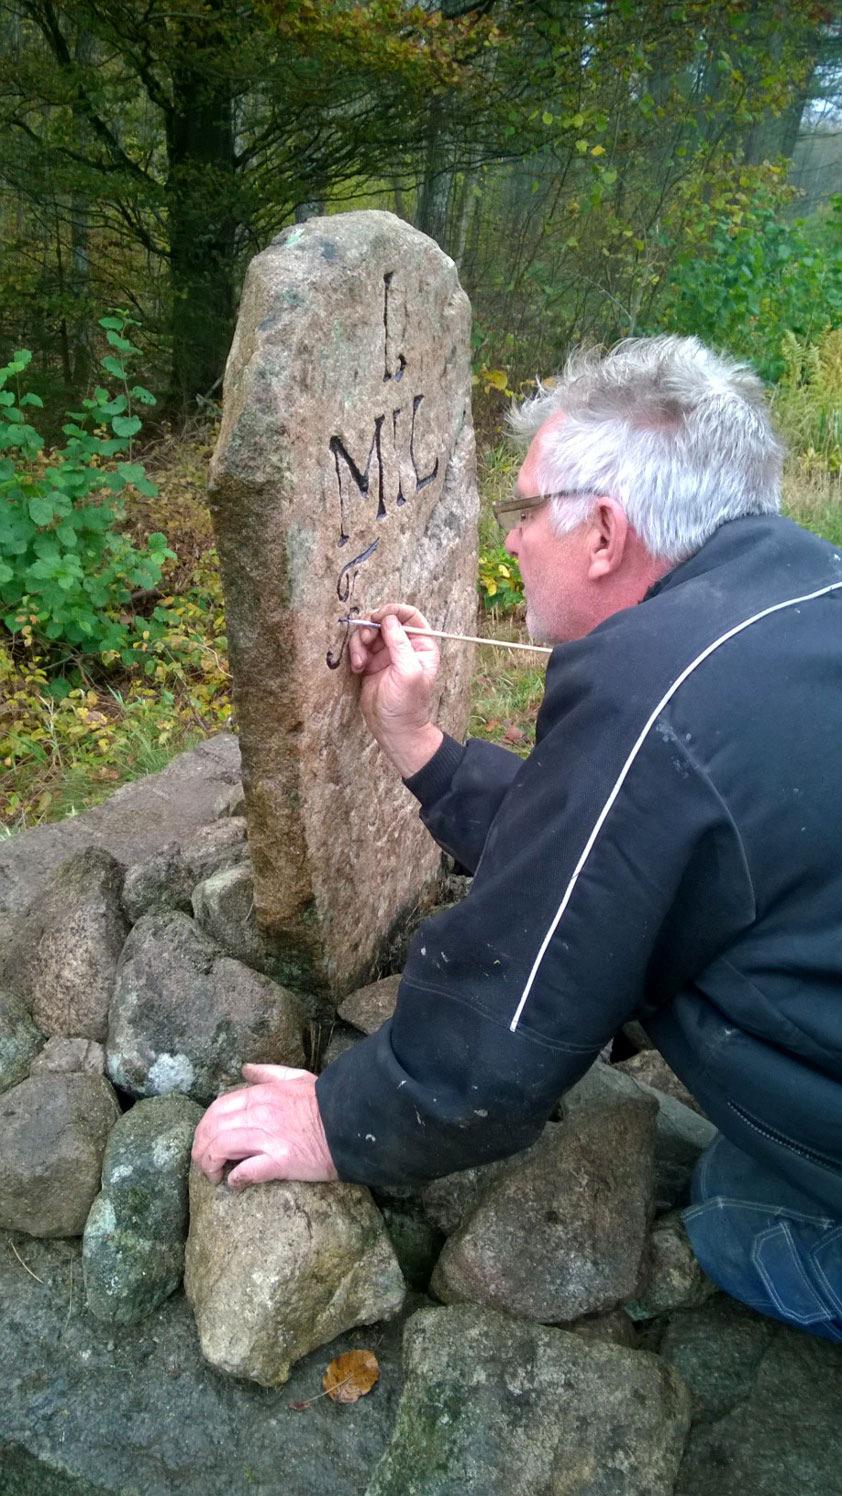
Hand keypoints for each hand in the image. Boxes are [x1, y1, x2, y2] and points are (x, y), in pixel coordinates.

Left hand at [190, 1063, 338, 1187]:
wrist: (352, 1124)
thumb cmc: (325, 1102)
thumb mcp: (296, 1078)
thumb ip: (268, 1073)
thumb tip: (245, 1069)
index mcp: (261, 1095)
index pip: (217, 1109)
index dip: (204, 1128)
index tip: (205, 1141)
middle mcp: (260, 1114)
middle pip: (213, 1129)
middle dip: (200, 1149)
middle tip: (203, 1164)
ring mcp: (269, 1138)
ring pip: (221, 1148)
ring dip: (210, 1165)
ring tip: (213, 1176)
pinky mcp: (280, 1161)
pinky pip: (247, 1171)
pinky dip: (235, 1179)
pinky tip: (234, 1183)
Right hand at [348, 603, 442, 776]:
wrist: (393, 728)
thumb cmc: (407, 703)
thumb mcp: (407, 671)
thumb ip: (399, 643)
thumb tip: (388, 619)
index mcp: (421, 645)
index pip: (409, 615)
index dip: (393, 611)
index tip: (379, 617)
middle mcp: (404, 646)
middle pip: (384, 621)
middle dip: (371, 628)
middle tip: (366, 640)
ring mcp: (387, 654)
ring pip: (369, 633)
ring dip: (360, 643)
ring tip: (360, 661)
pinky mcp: (371, 663)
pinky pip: (360, 647)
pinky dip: (355, 653)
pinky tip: (357, 668)